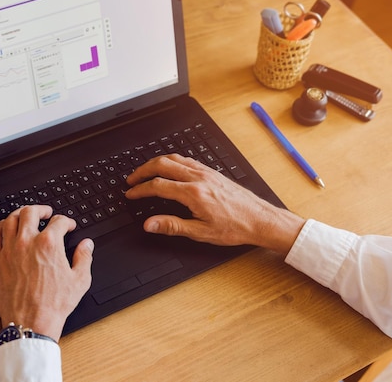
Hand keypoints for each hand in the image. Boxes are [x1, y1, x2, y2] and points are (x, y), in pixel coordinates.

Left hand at [0, 205, 93, 340]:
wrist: (31, 322)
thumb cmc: (53, 304)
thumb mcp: (79, 280)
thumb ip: (84, 257)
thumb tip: (87, 245)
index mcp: (49, 244)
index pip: (58, 221)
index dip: (67, 221)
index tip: (68, 226)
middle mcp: (27, 242)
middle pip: (31, 212)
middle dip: (42, 209)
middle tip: (46, 212)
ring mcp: (10, 250)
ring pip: (11, 219)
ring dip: (20, 213)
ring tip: (26, 215)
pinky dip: (1, 227)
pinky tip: (6, 227)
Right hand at [125, 154, 303, 253]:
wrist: (261, 220)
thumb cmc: (236, 227)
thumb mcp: (201, 233)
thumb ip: (172, 226)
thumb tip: (150, 224)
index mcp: (194, 193)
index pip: (158, 186)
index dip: (140, 190)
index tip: (130, 194)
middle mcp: (199, 178)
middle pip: (163, 164)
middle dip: (143, 170)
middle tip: (131, 179)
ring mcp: (207, 172)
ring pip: (175, 158)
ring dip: (156, 163)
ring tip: (146, 171)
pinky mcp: (213, 172)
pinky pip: (187, 160)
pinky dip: (172, 161)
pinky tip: (170, 168)